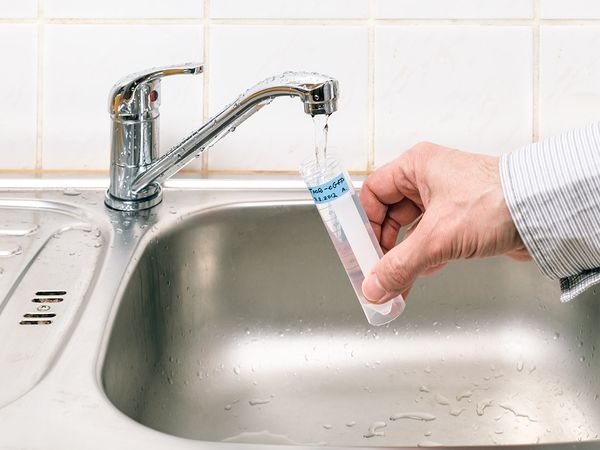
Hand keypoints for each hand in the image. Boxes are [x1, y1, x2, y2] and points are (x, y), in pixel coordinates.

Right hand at [360, 142, 529, 302]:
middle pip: (390, 214)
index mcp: (417, 166)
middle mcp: (430, 178)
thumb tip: (375, 286)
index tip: (359, 249)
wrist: (544, 212)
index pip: (373, 193)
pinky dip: (424, 256)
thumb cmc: (498, 200)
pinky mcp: (463, 217)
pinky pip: (432, 238)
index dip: (364, 223)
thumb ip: (400, 265)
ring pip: (412, 229)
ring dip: (405, 255)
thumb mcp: (437, 236)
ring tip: (398, 279)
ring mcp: (447, 198)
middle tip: (378, 270)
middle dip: (384, 245)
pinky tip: (422, 273)